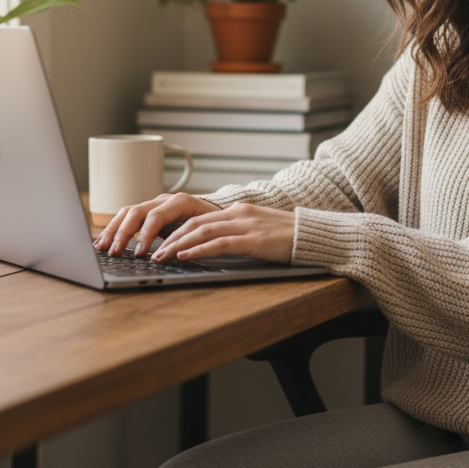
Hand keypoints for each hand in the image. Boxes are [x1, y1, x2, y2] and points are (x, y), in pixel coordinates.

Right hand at [93, 193, 222, 256]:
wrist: (217, 214)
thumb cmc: (214, 224)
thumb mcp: (207, 231)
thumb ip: (190, 239)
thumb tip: (170, 255)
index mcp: (180, 202)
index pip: (156, 215)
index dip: (145, 234)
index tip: (140, 253)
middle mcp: (164, 200)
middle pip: (137, 212)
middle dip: (123, 233)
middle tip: (114, 252)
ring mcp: (155, 204)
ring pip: (128, 212)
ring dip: (113, 230)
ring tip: (101, 247)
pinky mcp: (148, 212)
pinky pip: (127, 217)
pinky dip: (114, 229)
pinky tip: (104, 241)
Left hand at [151, 203, 295, 265]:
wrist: (317, 235)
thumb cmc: (290, 237)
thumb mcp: (260, 231)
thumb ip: (238, 234)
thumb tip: (214, 247)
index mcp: (239, 211)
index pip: (199, 218)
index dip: (176, 231)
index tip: (160, 243)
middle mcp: (240, 213)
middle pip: (195, 222)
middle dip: (170, 238)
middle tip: (151, 251)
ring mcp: (247, 225)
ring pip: (202, 231)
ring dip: (178, 245)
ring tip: (161, 256)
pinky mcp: (255, 240)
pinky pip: (221, 243)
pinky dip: (199, 249)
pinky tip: (185, 255)